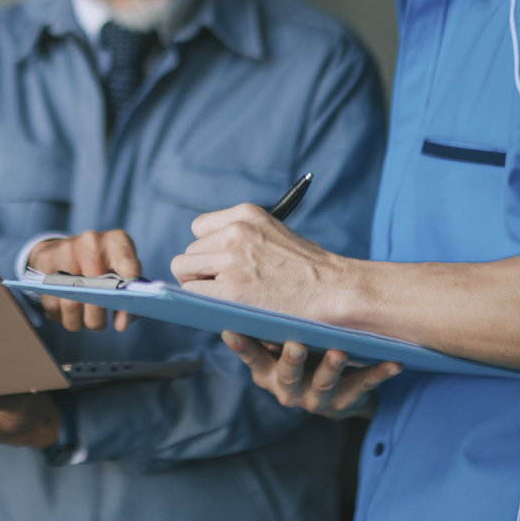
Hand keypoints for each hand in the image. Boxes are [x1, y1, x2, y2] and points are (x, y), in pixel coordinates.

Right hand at [29, 229, 140, 331]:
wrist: (63, 247)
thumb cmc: (98, 265)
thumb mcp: (119, 272)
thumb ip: (128, 296)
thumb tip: (122, 324)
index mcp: (116, 242)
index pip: (129, 266)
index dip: (129, 293)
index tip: (125, 319)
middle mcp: (92, 242)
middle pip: (96, 294)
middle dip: (97, 321)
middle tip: (97, 324)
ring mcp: (66, 250)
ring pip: (71, 304)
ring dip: (77, 322)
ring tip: (81, 320)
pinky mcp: (45, 260)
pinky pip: (51, 303)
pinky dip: (59, 315)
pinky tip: (63, 310)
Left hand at [170, 203, 345, 318]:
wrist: (335, 290)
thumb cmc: (309, 269)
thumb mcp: (273, 234)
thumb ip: (241, 236)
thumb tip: (206, 254)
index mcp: (246, 213)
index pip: (199, 228)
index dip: (207, 250)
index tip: (219, 265)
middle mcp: (235, 231)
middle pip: (188, 251)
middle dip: (200, 270)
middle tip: (222, 286)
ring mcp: (232, 260)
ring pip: (183, 269)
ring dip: (199, 285)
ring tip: (226, 297)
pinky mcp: (230, 289)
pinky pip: (192, 293)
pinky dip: (202, 303)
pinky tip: (224, 307)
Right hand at [223, 333, 400, 418]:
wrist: (335, 393)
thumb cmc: (300, 355)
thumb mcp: (276, 346)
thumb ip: (264, 325)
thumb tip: (240, 279)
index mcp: (267, 372)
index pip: (251, 358)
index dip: (241, 347)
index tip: (232, 332)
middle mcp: (288, 388)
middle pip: (287, 375)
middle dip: (291, 361)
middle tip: (295, 345)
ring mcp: (318, 396)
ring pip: (323, 383)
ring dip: (332, 367)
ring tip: (340, 351)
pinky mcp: (347, 399)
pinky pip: (364, 386)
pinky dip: (378, 374)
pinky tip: (392, 363)